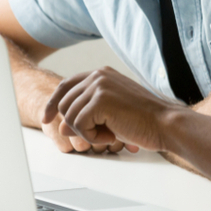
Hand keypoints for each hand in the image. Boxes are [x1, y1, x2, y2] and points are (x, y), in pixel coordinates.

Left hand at [43, 66, 177, 152]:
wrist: (164, 124)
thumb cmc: (143, 120)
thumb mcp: (109, 114)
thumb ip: (85, 114)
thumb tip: (61, 125)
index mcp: (102, 74)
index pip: (66, 86)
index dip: (53, 103)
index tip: (47, 118)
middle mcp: (98, 75)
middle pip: (65, 103)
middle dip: (75, 124)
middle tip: (100, 134)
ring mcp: (98, 86)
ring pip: (70, 116)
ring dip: (87, 132)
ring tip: (111, 133)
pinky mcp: (100, 100)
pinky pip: (79, 125)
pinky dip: (93, 136)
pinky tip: (112, 135)